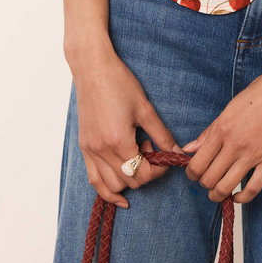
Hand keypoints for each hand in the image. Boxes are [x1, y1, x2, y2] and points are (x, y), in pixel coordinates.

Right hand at [72, 48, 179, 208]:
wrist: (93, 69)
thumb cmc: (120, 83)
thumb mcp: (145, 108)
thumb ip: (161, 133)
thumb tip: (177, 151)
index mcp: (119, 141)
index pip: (143, 173)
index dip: (159, 169)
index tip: (165, 155)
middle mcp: (101, 150)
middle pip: (129, 182)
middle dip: (146, 172)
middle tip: (151, 148)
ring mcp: (90, 151)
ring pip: (110, 186)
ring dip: (128, 180)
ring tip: (136, 156)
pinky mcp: (84, 148)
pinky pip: (94, 180)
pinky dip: (106, 189)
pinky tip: (120, 193)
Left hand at [181, 67, 261, 203]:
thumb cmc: (261, 92)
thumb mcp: (230, 107)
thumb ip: (209, 131)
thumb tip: (189, 149)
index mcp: (222, 128)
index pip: (197, 164)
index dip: (192, 175)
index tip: (195, 175)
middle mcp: (235, 143)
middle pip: (209, 179)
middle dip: (205, 185)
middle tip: (208, 183)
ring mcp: (254, 153)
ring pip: (227, 187)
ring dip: (219, 195)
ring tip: (220, 193)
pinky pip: (253, 188)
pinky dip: (243, 199)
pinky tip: (238, 197)